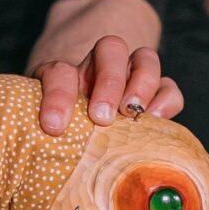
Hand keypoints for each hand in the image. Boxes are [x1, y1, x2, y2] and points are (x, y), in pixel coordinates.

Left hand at [25, 0, 182, 136]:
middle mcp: (97, 69)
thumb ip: (42, 137)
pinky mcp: (154, 95)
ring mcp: (129, 77)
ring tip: (133, 113)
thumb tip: (41, 161)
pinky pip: (168, 87)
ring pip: (143, 58)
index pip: (58, 71)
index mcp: (63, 77)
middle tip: (101, 117)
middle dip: (109, 81)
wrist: (80, 130)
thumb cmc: (58, 135)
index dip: (57, 95)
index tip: (53, 126)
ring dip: (141, 83)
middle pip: (110, 48)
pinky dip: (164, 100)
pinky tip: (154, 119)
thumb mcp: (44, 131)